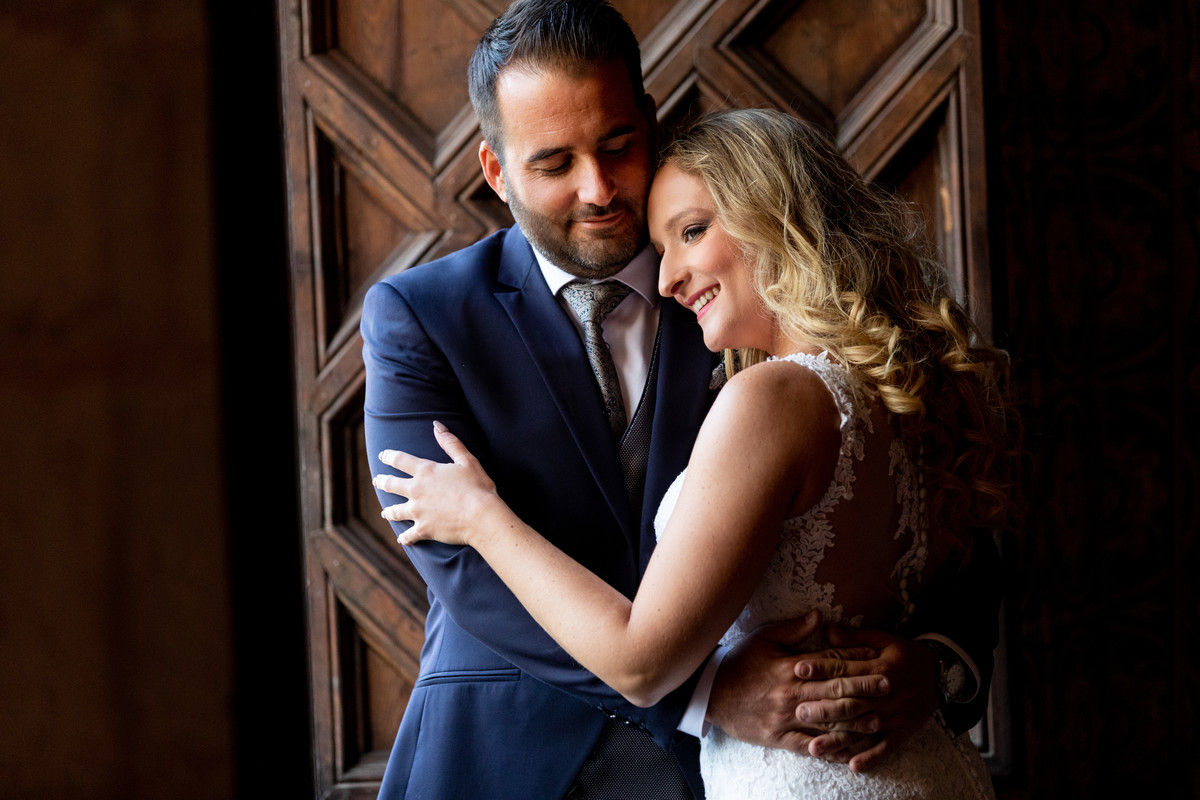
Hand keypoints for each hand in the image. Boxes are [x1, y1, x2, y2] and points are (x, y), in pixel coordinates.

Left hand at [374, 421, 503, 546]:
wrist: (481, 516)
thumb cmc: (478, 487)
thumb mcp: (467, 460)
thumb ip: (450, 442)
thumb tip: (437, 425)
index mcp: (426, 471)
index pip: (400, 460)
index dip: (389, 456)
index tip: (383, 455)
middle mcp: (416, 490)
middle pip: (391, 484)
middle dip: (382, 481)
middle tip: (377, 481)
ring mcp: (417, 511)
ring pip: (394, 511)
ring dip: (389, 512)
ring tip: (385, 513)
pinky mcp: (423, 529)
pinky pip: (407, 536)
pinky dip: (404, 538)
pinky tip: (402, 539)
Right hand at [705, 611, 885, 755]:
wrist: (710, 694)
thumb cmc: (738, 662)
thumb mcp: (763, 638)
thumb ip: (794, 629)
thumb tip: (820, 616)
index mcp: (788, 668)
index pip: (828, 662)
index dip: (853, 659)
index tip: (876, 656)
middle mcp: (790, 693)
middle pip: (833, 691)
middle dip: (863, 688)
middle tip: (889, 685)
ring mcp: (785, 718)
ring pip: (826, 721)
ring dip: (854, 721)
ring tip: (879, 720)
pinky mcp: (779, 738)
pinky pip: (809, 745)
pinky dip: (830, 748)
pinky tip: (849, 750)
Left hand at [800, 626, 939, 771]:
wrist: (942, 674)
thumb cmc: (907, 655)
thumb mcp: (884, 639)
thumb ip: (855, 638)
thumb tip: (827, 629)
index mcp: (879, 668)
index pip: (845, 668)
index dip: (821, 668)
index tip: (797, 669)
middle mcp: (885, 694)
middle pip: (850, 702)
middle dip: (823, 708)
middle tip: (798, 712)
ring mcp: (894, 715)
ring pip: (862, 728)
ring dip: (838, 739)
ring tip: (814, 747)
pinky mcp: (903, 731)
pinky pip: (887, 747)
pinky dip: (871, 757)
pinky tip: (852, 766)